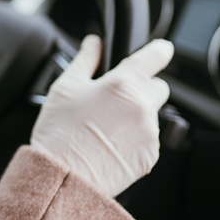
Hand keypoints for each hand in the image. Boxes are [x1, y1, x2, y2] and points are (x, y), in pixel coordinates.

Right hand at [30, 35, 173, 196]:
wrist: (63, 176)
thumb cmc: (59, 133)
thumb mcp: (64, 88)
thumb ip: (84, 60)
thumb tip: (93, 43)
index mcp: (122, 83)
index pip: (155, 56)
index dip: (158, 50)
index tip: (160, 50)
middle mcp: (142, 106)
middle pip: (157, 87)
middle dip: (140, 89)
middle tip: (112, 100)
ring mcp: (149, 132)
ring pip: (152, 115)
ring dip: (136, 116)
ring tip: (105, 127)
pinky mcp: (151, 156)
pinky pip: (149, 140)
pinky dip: (135, 139)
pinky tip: (110, 144)